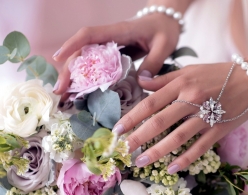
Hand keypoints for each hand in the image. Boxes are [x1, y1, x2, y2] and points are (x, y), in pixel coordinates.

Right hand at [52, 13, 180, 94]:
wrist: (166, 22)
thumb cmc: (165, 30)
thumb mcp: (164, 46)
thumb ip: (153, 63)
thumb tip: (140, 82)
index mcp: (119, 31)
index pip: (90, 35)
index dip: (73, 45)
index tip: (58, 58)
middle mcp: (109, 38)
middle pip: (82, 52)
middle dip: (69, 70)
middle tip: (60, 90)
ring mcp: (110, 47)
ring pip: (86, 60)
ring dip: (75, 76)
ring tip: (66, 96)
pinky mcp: (113, 55)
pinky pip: (97, 66)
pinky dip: (88, 79)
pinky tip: (82, 93)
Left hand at [113, 62, 247, 173]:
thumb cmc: (220, 73)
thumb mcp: (191, 69)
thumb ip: (165, 78)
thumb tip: (140, 82)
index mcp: (183, 83)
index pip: (151, 102)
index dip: (133, 116)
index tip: (117, 129)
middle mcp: (193, 99)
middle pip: (160, 121)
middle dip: (139, 137)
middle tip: (123, 150)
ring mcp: (207, 115)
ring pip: (178, 136)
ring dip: (158, 151)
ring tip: (142, 162)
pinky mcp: (220, 129)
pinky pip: (200, 146)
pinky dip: (186, 158)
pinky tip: (173, 168)